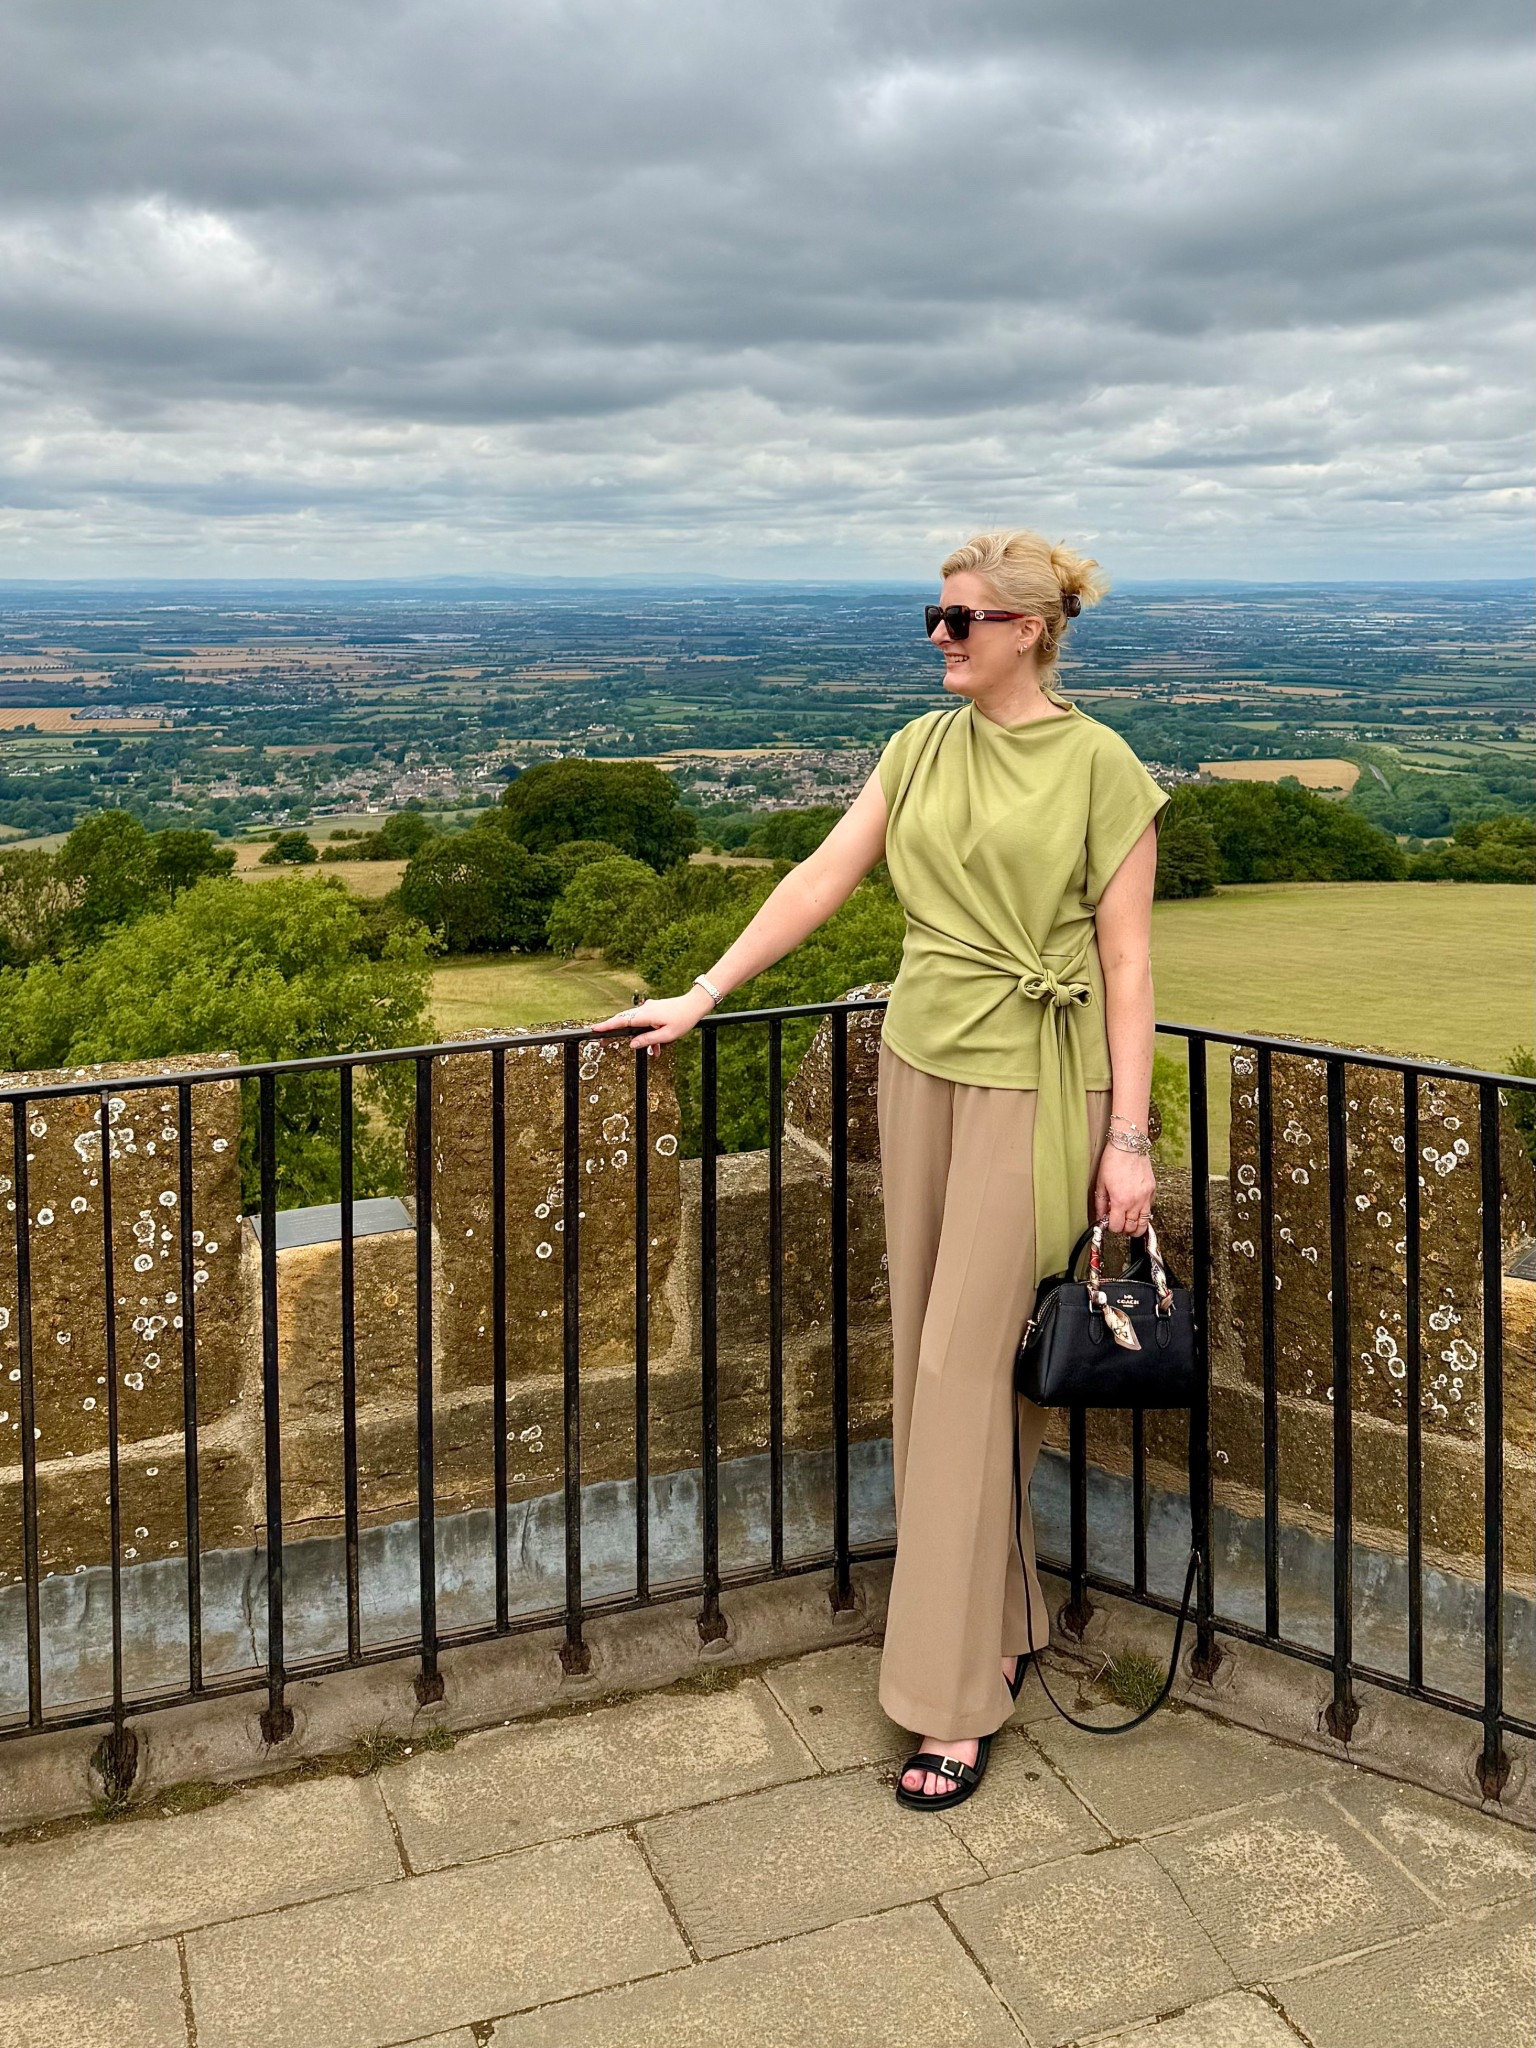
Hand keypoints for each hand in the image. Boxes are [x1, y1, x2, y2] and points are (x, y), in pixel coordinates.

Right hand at [586, 988, 714, 1052]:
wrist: (694, 1005)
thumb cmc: (683, 1019)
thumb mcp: (666, 1035)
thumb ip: (647, 1040)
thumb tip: (632, 1044)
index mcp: (645, 1015)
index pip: (621, 1021)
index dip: (607, 1026)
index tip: (595, 1030)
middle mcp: (644, 1010)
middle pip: (623, 1021)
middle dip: (614, 1031)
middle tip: (604, 1042)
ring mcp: (648, 1008)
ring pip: (636, 1023)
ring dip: (639, 1036)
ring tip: (651, 1050)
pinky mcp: (654, 1010)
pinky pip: (645, 1022)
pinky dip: (648, 1033)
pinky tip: (659, 1045)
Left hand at [1094, 1143, 1155, 1238]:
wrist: (1129, 1145)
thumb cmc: (1114, 1160)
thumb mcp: (1101, 1183)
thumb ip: (1100, 1203)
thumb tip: (1100, 1215)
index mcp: (1121, 1201)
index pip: (1117, 1227)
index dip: (1111, 1227)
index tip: (1108, 1223)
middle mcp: (1136, 1201)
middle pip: (1132, 1228)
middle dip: (1123, 1229)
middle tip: (1117, 1223)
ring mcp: (1146, 1196)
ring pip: (1144, 1222)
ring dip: (1135, 1226)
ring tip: (1128, 1222)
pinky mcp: (1152, 1191)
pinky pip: (1149, 1209)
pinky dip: (1142, 1213)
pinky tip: (1135, 1208)